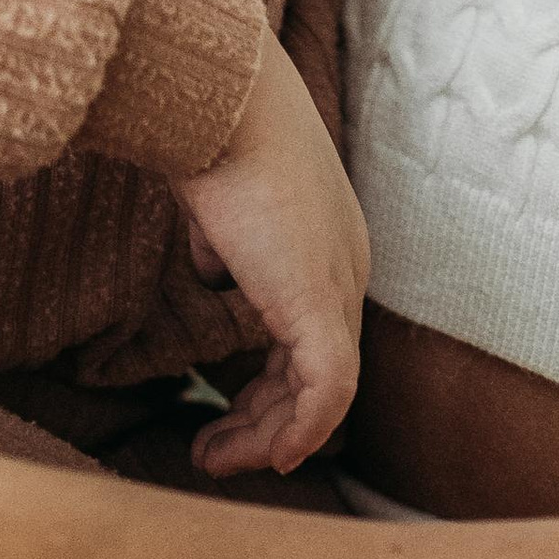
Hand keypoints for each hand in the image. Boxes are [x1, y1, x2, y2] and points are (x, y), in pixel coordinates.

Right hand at [174, 26, 366, 476]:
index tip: (223, 410)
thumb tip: (217, 271)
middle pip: (320, 371)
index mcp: (330, 240)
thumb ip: (228, 244)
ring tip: (208, 458)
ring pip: (322, 393)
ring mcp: (341, 285)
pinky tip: (261, 455)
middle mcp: (349, 265)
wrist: (223, 100)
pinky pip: (325, 394)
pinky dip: (296, 432)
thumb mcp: (224, 201)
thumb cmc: (215, 136)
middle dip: (263, 420)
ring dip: (265, 435)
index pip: (314, 334)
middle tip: (211, 450)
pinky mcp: (321, 304)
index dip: (271, 383)